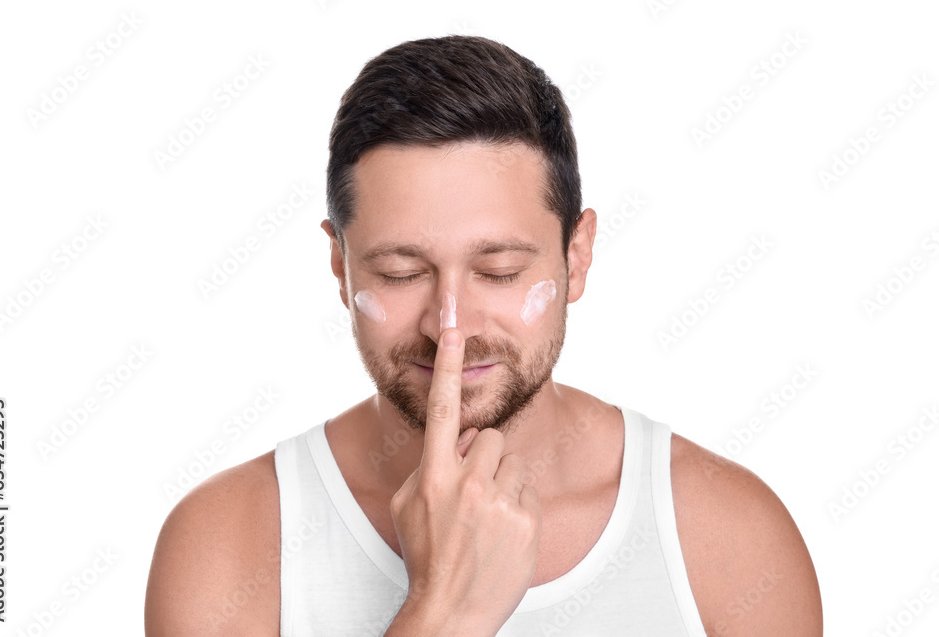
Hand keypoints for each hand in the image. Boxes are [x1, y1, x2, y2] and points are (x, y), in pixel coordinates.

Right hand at [387, 328, 541, 635]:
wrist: (452, 610)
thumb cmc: (427, 555)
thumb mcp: (411, 505)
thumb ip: (431, 465)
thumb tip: (457, 440)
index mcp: (433, 475)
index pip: (441, 410)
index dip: (446, 366)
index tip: (452, 330)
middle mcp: (467, 483)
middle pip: (488, 438)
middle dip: (483, 458)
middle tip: (472, 495)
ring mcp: (499, 501)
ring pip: (511, 462)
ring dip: (502, 482)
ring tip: (487, 518)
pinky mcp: (525, 519)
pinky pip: (527, 490)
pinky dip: (518, 506)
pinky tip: (503, 533)